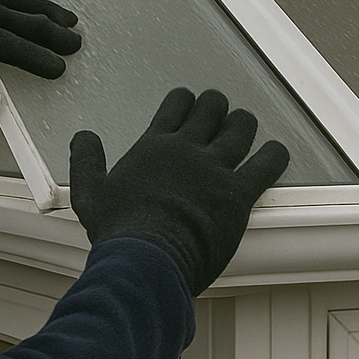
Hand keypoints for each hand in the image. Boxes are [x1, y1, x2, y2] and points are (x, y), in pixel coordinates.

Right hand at [70, 89, 289, 296]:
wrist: (148, 259)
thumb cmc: (119, 231)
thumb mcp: (89, 194)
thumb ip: (85, 161)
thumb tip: (83, 138)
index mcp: (155, 146)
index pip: (176, 105)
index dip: (184, 99)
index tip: (188, 101)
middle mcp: (188, 150)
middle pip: (212, 109)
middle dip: (217, 106)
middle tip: (219, 110)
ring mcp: (215, 170)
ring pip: (241, 128)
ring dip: (244, 123)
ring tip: (244, 124)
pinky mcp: (238, 194)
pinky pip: (266, 164)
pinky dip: (273, 154)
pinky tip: (274, 152)